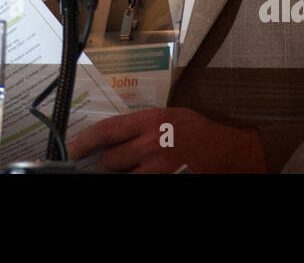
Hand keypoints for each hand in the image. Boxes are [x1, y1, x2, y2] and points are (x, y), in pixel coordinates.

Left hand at [68, 108, 268, 172]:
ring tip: (125, 172)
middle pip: (110, 161)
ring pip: (122, 178)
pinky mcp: (166, 183)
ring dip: (119, 177)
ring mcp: (159, 168)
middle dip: (103, 165)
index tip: (72, 148)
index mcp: (150, 121)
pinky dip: (135, 180)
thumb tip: (113, 137)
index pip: (106, 131)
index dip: (84, 141)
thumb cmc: (200, 132)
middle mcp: (151, 144)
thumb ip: (140, 125)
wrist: (231, 152)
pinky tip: (139, 176)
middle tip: (102, 166)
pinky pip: (140, 185)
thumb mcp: (168, 117)